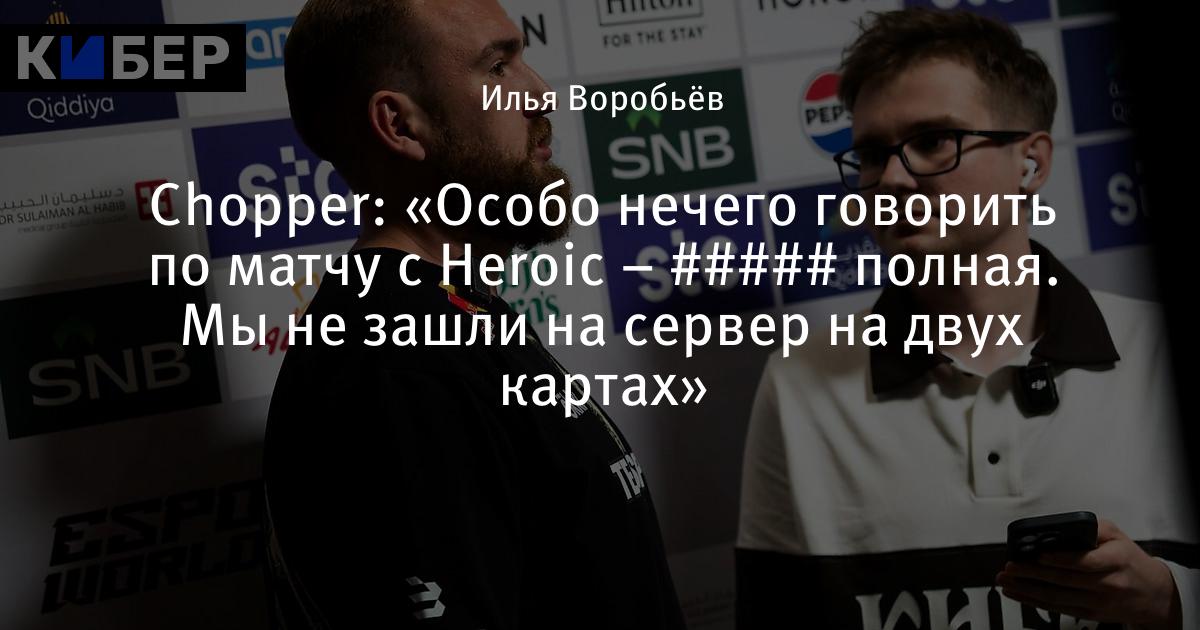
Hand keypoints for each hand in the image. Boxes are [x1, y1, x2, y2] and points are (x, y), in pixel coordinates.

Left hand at [996, 519, 1181, 629]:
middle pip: (1065, 580)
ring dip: (1027, 590)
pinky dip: (1035, 601)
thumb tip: (1061, 528)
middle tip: (1010, 567)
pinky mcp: (1091, 614)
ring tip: (1006, 581)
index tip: (1038, 555)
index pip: (1084, 561)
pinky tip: (1018, 594)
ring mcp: (1098, 602)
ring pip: (1058, 597)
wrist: (1154, 594)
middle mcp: (1107, 583)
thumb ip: (1091, 528)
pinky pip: (1059, 608)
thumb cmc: (1130, 561)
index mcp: (1115, 560)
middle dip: (1033, 574)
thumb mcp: (1117, 536)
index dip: (1059, 559)